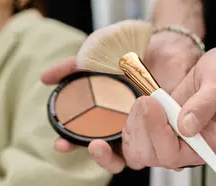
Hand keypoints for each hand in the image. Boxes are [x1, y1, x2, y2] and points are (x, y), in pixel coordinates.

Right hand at [41, 32, 201, 172]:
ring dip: (134, 146)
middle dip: (101, 156)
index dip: (71, 145)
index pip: (86, 141)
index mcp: (107, 121)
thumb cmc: (131, 56)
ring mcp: (148, 133)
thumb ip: (70, 68)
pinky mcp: (170, 131)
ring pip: (137, 156)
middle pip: (111, 157)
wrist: (162, 46)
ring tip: (128, 124)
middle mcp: (127, 131)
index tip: (61, 143)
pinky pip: (163, 147)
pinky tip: (150, 124)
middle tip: (94, 145)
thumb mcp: (95, 59)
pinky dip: (155, 137)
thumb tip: (45, 79)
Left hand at [121, 46, 215, 170]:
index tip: (152, 105)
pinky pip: (135, 141)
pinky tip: (142, 106)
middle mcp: (191, 147)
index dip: (159, 134)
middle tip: (147, 100)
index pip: (177, 155)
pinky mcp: (160, 131)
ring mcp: (173, 140)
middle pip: (155, 156)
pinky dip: (133, 123)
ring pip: (140, 151)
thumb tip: (187, 127)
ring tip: (147, 100)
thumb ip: (205, 104)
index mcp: (211, 141)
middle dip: (145, 128)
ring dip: (136, 126)